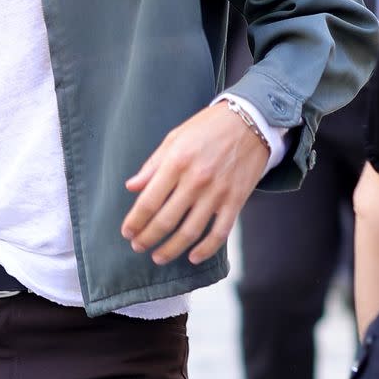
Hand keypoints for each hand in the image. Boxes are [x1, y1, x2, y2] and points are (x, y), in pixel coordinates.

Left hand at [122, 100, 268, 265]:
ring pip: (190, 231)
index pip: (148, 201)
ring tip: (159, 257)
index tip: (127, 232)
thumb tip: (131, 187)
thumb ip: (152, 166)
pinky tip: (193, 257)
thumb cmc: (207, 128)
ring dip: (172, 249)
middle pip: (166, 220)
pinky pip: (220, 232)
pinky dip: (206, 249)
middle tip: (138, 247)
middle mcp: (196, 180)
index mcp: (176, 162)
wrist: (250, 120)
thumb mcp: (174, 139)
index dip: (135, 221)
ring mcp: (218, 192)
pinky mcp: (236, 200)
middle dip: (148, 238)